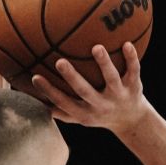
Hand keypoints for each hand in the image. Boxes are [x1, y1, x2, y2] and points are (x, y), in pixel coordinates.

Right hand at [30, 41, 148, 132]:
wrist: (132, 122)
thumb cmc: (98, 114)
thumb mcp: (79, 116)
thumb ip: (59, 109)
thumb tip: (30, 98)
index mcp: (85, 113)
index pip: (64, 103)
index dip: (49, 92)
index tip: (35, 77)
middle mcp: (101, 106)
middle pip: (85, 92)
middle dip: (72, 78)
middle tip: (59, 62)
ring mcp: (119, 96)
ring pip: (111, 79)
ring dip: (104, 64)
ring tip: (96, 47)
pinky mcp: (134, 87)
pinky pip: (134, 71)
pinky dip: (132, 58)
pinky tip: (126, 42)